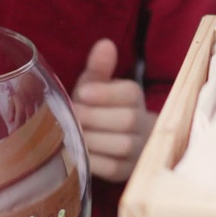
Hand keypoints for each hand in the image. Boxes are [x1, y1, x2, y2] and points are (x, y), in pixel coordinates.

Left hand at [71, 39, 153, 182]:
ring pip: (122, 145)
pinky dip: (93, 160)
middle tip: (72, 116)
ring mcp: (139, 150)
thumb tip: (105, 44)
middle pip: (127, 120)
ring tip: (72, 134)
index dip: (105, 93)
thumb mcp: (96, 86)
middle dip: (95, 117)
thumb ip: (99, 67)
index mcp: (134, 98)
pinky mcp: (128, 173)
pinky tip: (76, 153)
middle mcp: (143, 123)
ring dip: (93, 139)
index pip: (129, 92)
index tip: (81, 93)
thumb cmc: (99, 108)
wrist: (112, 142)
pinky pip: (113, 168)